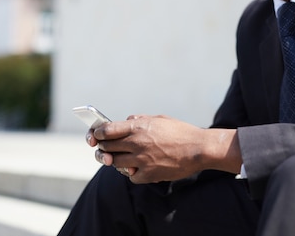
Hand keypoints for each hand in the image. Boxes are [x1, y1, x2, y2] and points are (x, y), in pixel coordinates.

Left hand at [88, 115, 240, 183]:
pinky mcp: (148, 175)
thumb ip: (140, 120)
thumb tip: (126, 121)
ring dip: (115, 161)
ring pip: (115, 163)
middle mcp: (137, 143)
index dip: (97, 133)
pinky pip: (130, 176)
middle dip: (102, 148)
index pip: (107, 130)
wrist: (199, 149)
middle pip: (107, 148)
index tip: (95, 136)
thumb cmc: (181, 131)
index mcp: (139, 127)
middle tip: (104, 149)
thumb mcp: (159, 119)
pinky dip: (132, 172)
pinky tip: (139, 168)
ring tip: (120, 158)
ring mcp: (141, 160)